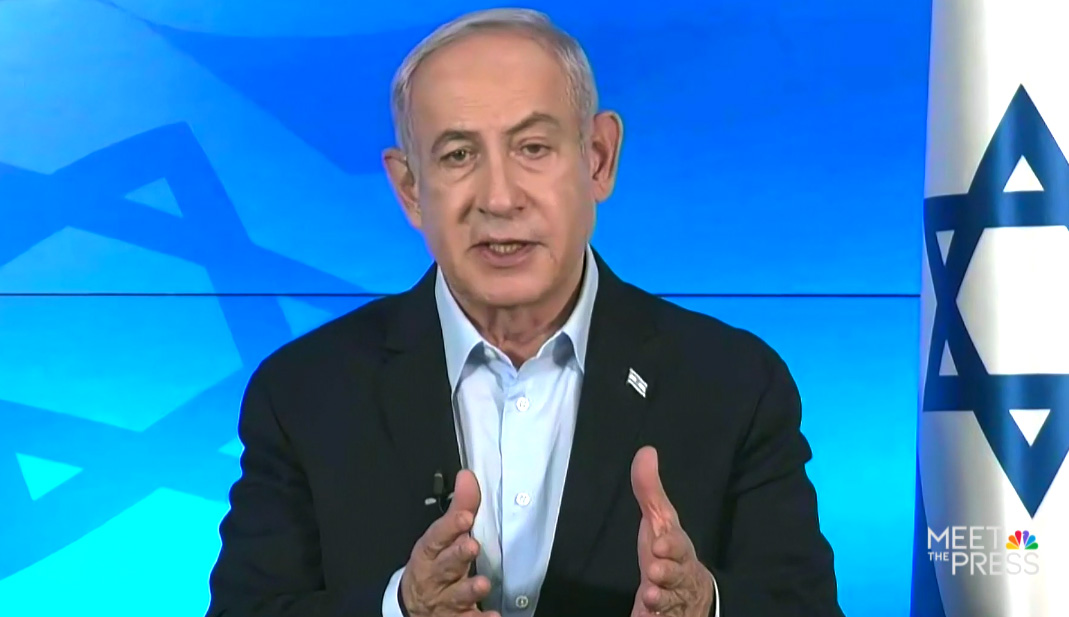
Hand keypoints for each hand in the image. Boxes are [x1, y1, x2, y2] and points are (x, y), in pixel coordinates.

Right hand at [400, 470, 498, 616]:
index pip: (437, 537)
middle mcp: (434, 576)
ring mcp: (445, 600)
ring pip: (456, 595)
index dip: (450, 527)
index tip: (466, 517)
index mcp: (429, 552)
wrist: (414, 606)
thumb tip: (468, 476)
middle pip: (445, 565)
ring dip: (469, 589)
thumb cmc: (432, 565)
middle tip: (472, 546)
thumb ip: (459, 508)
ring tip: (482, 584)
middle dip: (458, 555)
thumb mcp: (441, 538)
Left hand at [630, 447, 714, 616]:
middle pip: (678, 575)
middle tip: (655, 571)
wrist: (689, 597)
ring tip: (651, 597)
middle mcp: (680, 575)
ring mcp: (674, 600)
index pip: (678, 545)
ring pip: (672, 601)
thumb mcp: (659, 522)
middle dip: (668, 573)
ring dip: (662, 600)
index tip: (659, 544)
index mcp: (678, 550)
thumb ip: (649, 491)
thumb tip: (645, 451)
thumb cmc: (669, 554)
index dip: (671, 545)